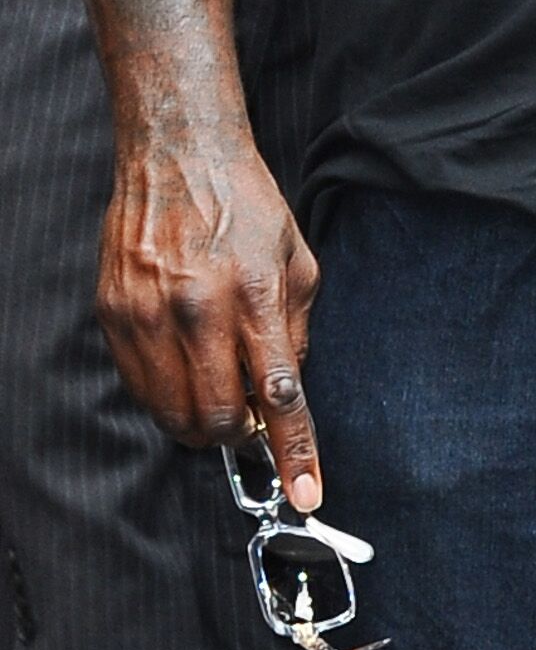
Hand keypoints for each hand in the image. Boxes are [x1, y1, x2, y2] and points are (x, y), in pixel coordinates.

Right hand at [98, 136, 321, 510]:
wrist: (178, 157)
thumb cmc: (246, 205)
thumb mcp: (297, 259)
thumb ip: (297, 329)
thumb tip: (285, 392)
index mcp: (255, 292)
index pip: (279, 392)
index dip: (295, 451)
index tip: (306, 492)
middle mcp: (199, 307)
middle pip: (218, 417)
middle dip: (241, 435)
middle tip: (250, 418)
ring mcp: (149, 314)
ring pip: (174, 413)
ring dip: (202, 422)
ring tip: (216, 392)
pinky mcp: (115, 315)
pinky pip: (141, 388)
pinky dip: (167, 396)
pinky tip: (183, 367)